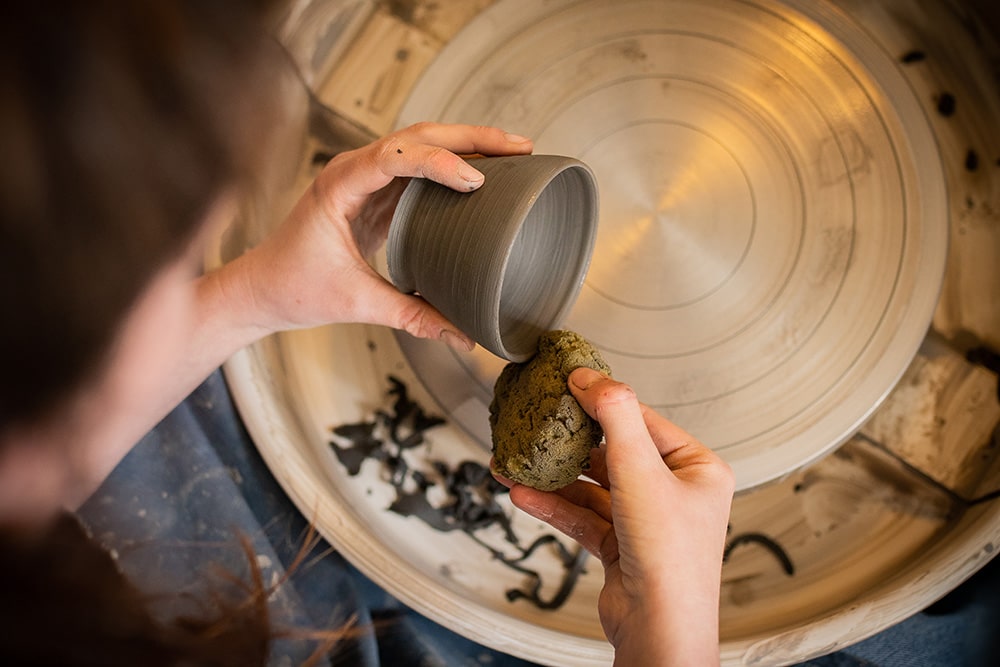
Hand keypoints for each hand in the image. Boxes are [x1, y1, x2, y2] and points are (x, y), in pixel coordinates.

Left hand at [233, 122, 532, 347]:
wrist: (261, 287)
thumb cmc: (294, 288)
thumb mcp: (357, 303)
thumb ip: (412, 317)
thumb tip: (464, 337)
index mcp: (338, 185)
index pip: (394, 155)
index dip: (438, 162)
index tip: (474, 181)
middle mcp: (352, 170)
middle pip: (418, 135)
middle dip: (471, 137)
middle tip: (519, 147)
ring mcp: (365, 178)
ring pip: (421, 143)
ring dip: (467, 144)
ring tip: (514, 152)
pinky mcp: (376, 193)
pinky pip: (419, 167)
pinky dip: (453, 165)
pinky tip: (485, 173)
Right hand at [495, 367, 733, 665]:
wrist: (659, 630)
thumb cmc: (670, 561)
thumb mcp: (640, 471)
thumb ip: (616, 416)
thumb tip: (591, 376)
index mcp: (697, 468)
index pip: (644, 421)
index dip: (603, 402)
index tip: (568, 384)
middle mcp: (675, 492)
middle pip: (613, 452)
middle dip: (570, 444)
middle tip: (538, 424)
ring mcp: (647, 520)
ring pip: (592, 487)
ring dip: (554, 478)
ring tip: (517, 463)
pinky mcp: (622, 545)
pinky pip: (583, 515)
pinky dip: (554, 505)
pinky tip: (524, 494)